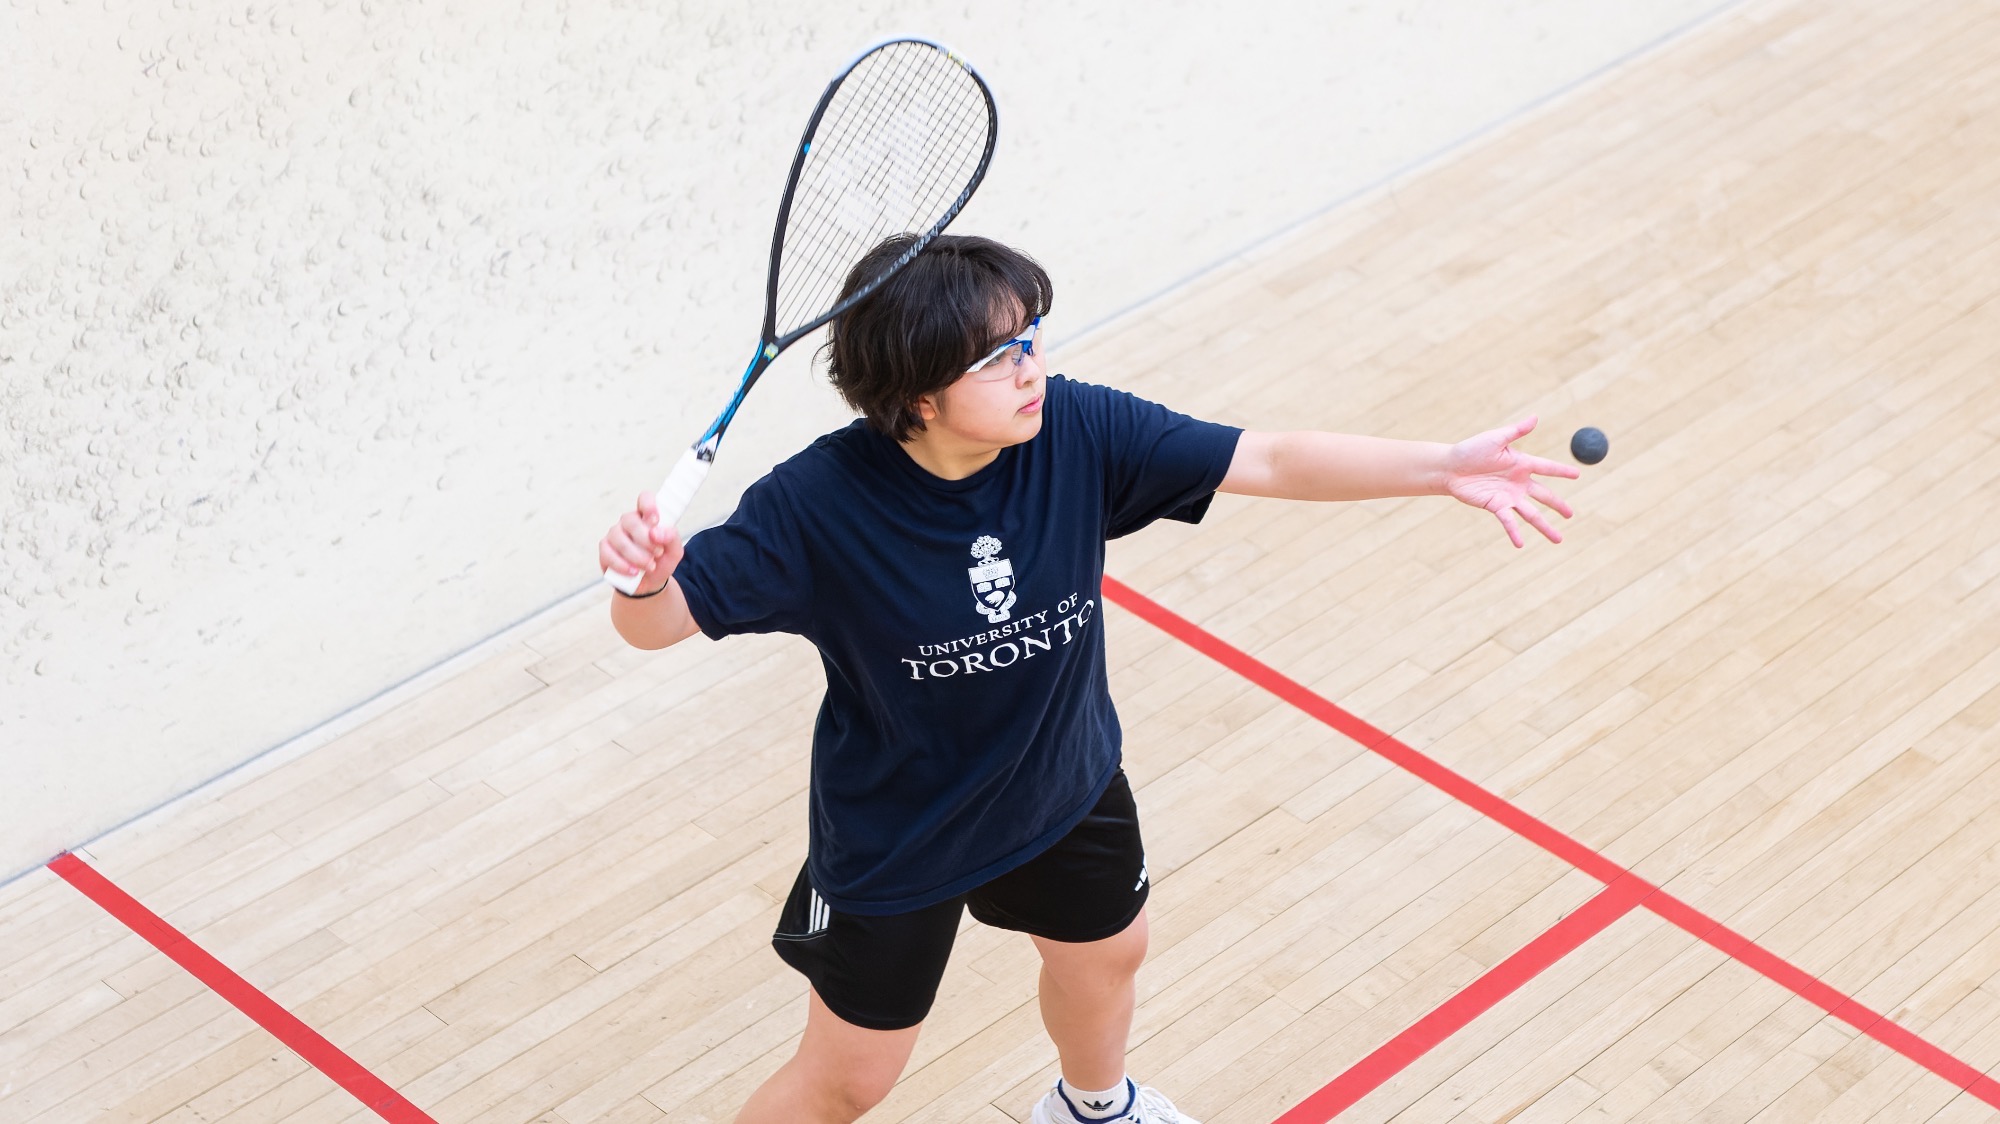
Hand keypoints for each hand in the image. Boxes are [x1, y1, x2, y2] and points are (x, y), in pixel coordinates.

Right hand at [599, 492, 684, 590]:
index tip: (655, 520)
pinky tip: (634, 572)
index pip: (644, 498)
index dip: (648, 505)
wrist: (650, 583)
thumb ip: (672, 537)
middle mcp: (628, 522)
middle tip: (658, 553)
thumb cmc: (661, 561)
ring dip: (637, 556)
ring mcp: (614, 534)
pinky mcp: (605, 550)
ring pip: (620, 540)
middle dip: (646, 540)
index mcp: (647, 516)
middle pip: (631, 521)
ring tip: (649, 566)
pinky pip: (609, 554)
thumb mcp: (674, 551)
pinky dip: (623, 565)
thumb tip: (657, 533)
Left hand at [1443, 416, 1578, 547]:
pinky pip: (1508, 521)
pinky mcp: (1495, 506)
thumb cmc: (1471, 450)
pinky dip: (1514, 532)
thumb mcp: (1495, 439)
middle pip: (1544, 496)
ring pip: (1531, 514)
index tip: (1578, 475)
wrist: (1449, 467)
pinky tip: (1520, 544)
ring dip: (1545, 527)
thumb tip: (1536, 417)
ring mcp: (1508, 496)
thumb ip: (1516, 432)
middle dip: (1558, 505)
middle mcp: (1518, 482)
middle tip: (1571, 514)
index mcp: (1521, 464)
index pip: (1547, 468)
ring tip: (1558, 539)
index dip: (1562, 471)